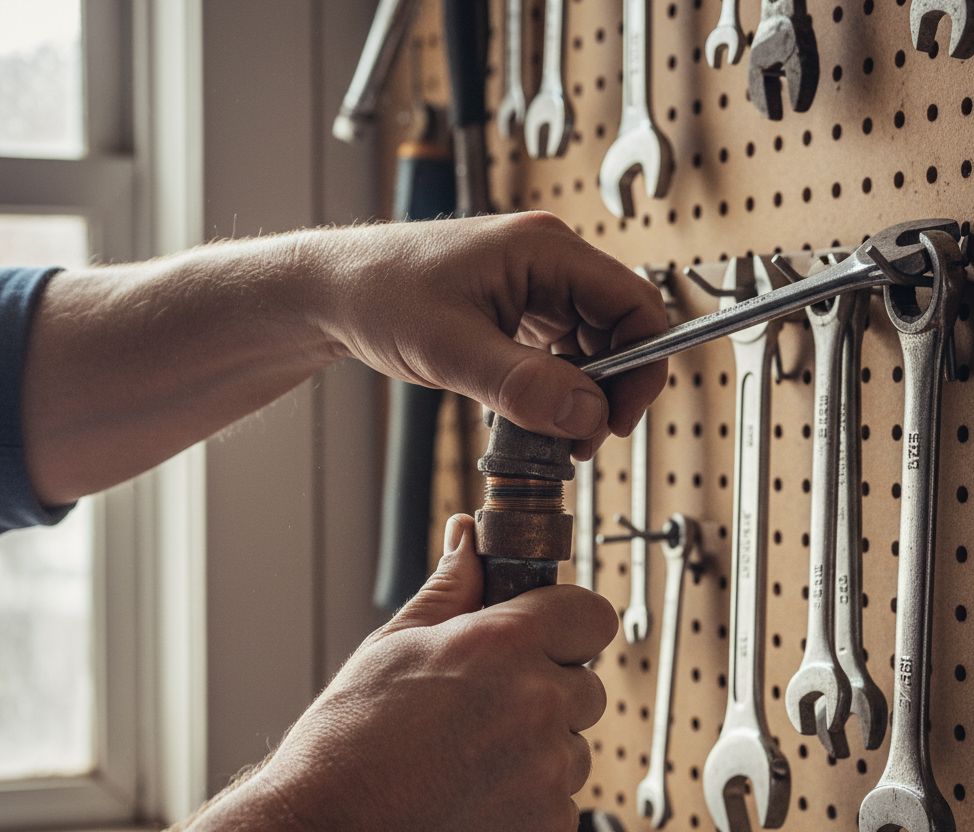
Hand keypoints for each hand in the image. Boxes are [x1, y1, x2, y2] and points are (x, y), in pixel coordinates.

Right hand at [259, 512, 614, 831]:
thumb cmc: (347, 742)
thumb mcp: (394, 645)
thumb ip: (450, 588)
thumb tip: (468, 537)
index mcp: (505, 643)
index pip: (591, 614)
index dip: (568, 624)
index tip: (546, 637)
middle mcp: (539, 702)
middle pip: (586, 685)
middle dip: (548, 692)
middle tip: (485, 711)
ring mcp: (550, 771)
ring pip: (573, 748)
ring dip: (540, 753)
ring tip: (468, 765)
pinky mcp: (550, 831)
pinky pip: (561, 804)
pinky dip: (528, 806)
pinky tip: (471, 804)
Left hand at [315, 212, 668, 458]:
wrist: (332, 293)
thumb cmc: (378, 294)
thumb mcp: (451, 349)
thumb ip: (522, 385)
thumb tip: (586, 414)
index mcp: (545, 250)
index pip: (634, 304)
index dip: (641, 366)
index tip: (618, 419)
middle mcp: (547, 263)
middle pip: (618, 329)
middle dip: (610, 389)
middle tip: (582, 440)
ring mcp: (532, 286)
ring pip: (591, 346)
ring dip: (583, 394)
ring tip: (555, 434)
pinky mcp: (515, 311)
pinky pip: (559, 352)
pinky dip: (556, 388)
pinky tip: (533, 413)